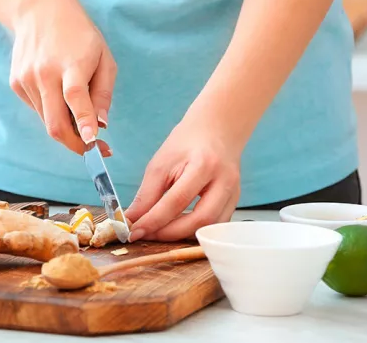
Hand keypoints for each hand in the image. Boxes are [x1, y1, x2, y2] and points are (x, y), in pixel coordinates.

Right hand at [9, 0, 115, 155]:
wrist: (38, 10)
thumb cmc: (79, 34)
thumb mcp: (103, 57)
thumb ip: (103, 92)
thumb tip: (101, 125)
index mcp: (71, 64)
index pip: (76, 97)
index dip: (84, 122)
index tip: (92, 142)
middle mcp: (45, 73)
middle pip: (55, 122)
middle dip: (74, 144)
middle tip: (93, 150)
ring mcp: (27, 79)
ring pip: (46, 120)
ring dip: (65, 127)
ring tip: (79, 115)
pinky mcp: (16, 83)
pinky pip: (37, 109)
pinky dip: (51, 110)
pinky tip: (57, 91)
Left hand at [124, 115, 242, 241]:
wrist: (216, 129)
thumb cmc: (187, 142)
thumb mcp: (161, 163)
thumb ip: (147, 194)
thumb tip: (132, 220)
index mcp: (203, 165)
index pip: (176, 201)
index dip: (153, 221)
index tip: (134, 232)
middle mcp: (224, 181)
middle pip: (199, 220)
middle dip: (169, 233)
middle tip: (146, 234)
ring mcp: (234, 193)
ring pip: (209, 227)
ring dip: (182, 235)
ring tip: (159, 232)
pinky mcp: (234, 201)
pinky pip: (215, 225)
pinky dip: (195, 230)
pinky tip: (178, 227)